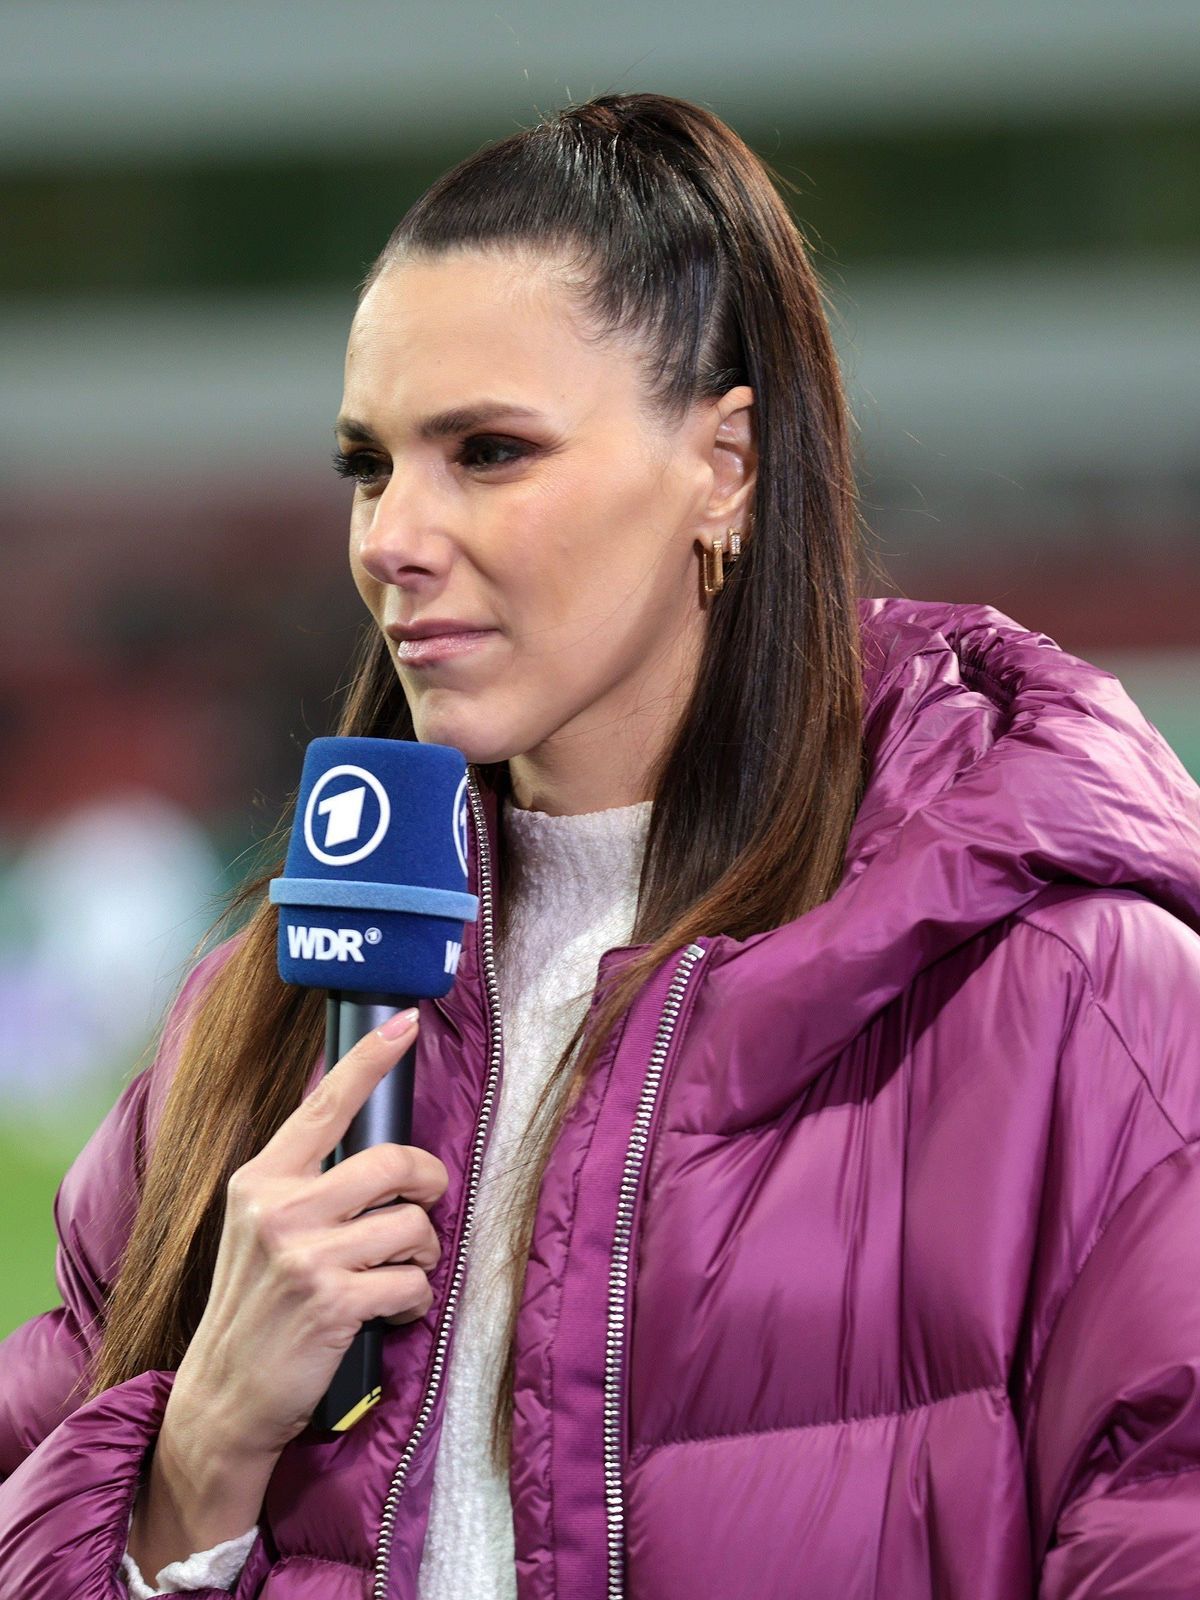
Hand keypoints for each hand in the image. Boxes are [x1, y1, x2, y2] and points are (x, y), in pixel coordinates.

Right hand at [170, 1009, 447, 1458]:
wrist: (225, 1395)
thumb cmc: (256, 1305)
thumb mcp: (260, 1228)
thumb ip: (306, 1184)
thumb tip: (377, 1150)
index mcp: (261, 1180)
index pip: (324, 1105)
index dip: (370, 1060)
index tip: (407, 1021)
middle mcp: (279, 1209)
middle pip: (392, 1163)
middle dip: (427, 1182)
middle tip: (425, 1202)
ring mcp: (305, 1256)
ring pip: (412, 1225)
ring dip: (422, 1252)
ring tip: (398, 1272)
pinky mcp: (334, 1302)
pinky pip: (413, 1281)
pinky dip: (416, 1298)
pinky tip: (393, 1310)